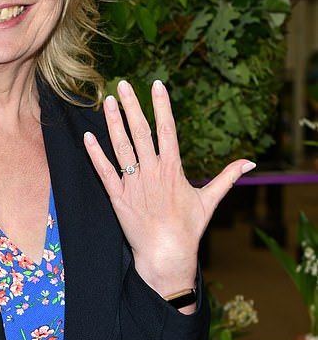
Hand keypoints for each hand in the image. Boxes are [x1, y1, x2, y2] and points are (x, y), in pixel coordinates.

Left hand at [83, 79, 254, 301]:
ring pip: (121, 146)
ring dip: (113, 123)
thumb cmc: (188, 229)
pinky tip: (88, 137)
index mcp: (173, 168)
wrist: (167, 254)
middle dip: (132, 106)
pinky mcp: (118, 197)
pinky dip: (96, 154)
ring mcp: (134, 183)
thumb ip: (227, 177)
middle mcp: (153, 171)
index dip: (161, 105)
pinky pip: (105, 171)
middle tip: (123, 85)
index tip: (156, 85)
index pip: (167, 129)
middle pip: (141, 132)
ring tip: (107, 102)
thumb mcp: (210, 200)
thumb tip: (251, 163)